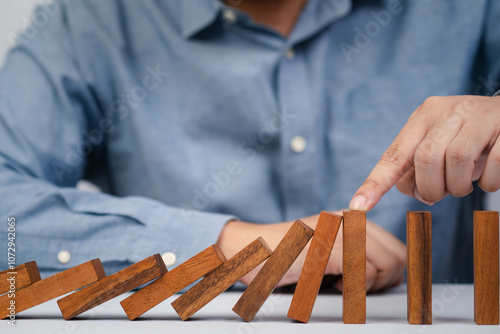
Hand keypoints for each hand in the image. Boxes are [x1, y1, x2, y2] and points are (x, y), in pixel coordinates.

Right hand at [217, 212, 405, 291]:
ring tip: (348, 288)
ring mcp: (337, 231)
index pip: (394, 244)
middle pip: (396, 254)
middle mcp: (346, 220)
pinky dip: (354, 288)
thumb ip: (358, 256)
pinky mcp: (325, 247)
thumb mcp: (327, 251)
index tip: (377, 284)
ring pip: (384, 263)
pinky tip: (335, 286)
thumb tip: (392, 276)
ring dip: (370, 285)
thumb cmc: (285, 253)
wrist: (252, 248)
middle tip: (362, 288)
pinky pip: (361, 270)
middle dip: (386, 279)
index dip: (393, 271)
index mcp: (349, 219)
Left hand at [349, 95, 499, 210]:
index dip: (375, 183)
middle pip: (426, 158)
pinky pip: (494, 162)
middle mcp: (449, 111)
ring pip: (457, 159)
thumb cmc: (470, 138)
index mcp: (424, 116)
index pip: (394, 154)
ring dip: (458, 186)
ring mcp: (480, 115)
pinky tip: (489, 182)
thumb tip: (413, 192)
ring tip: (464, 188)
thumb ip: (419, 168)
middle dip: (430, 188)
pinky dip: (490, 182)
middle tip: (439, 195)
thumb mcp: (440, 148)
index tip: (357, 207)